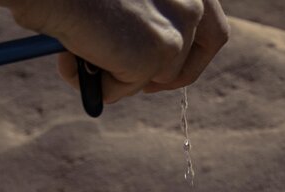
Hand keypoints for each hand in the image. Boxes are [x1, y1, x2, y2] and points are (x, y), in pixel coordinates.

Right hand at [6, 0, 229, 103]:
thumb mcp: (124, 1)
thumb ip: (143, 17)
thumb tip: (133, 57)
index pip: (211, 28)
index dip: (190, 54)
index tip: (164, 66)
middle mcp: (194, 1)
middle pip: (193, 62)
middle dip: (163, 80)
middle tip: (135, 81)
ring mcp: (179, 28)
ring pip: (153, 78)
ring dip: (116, 76)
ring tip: (79, 53)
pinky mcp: (159, 53)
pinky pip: (125, 88)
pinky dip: (96, 83)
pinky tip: (73, 57)